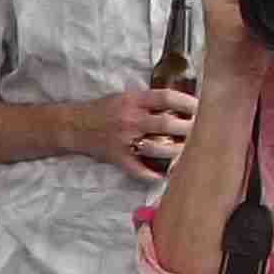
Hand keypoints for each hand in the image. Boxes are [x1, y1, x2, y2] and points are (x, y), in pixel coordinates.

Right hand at [66, 85, 194, 183]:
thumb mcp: (124, 97)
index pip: (166, 97)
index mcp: (133, 101)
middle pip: (167, 123)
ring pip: (158, 148)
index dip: (186, 102)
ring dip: (176, 151)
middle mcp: (130, 120)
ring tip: (186, 150)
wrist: (73, 126)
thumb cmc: (102, 110)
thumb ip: (147, 101)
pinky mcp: (118, 157)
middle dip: (188, 127)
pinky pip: (139, 170)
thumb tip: (177, 104)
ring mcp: (125, 141)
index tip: (199, 107)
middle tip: (198, 130)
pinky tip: (165, 175)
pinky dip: (153, 175)